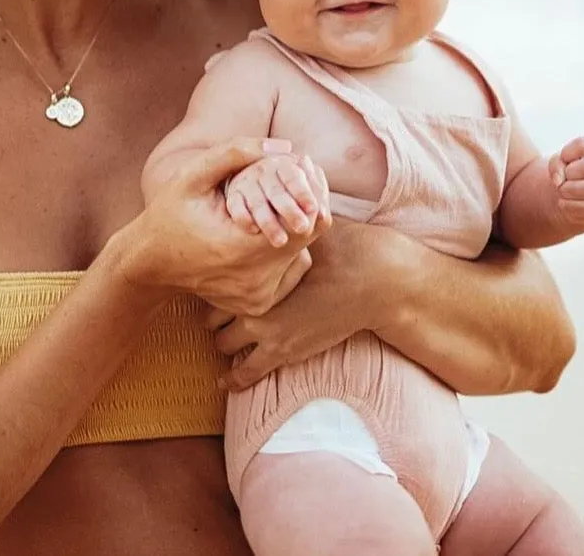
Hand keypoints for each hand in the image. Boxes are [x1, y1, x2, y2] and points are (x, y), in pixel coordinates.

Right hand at [126, 138, 330, 316]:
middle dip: (306, 205)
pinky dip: (283, 249)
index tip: (302, 169)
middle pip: (308, 237)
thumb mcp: (193, 175)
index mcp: (244, 248)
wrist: (149, 263)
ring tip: (279, 202)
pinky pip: (287, 273)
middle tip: (296, 182)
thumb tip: (285, 147)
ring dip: (294, 226)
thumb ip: (235, 153)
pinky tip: (266, 230)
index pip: (308, 220)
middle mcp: (256, 279)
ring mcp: (257, 297)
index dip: (311, 190)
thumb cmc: (169, 213)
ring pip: (301, 255)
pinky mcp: (256, 303)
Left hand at [207, 221, 409, 389]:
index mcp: (255, 269)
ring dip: (222, 339)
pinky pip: (246, 373)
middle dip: (212, 309)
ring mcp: (266, 330)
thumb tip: (261, 201)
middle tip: (214, 305)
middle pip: (212, 311)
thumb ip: (279, 221)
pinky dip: (233, 379)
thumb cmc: (340, 248)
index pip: (218, 277)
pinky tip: (223, 383)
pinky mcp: (283, 353)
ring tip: (223, 334)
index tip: (213, 276)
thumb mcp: (303, 229)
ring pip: (223, 342)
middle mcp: (254, 300)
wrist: (372, 282)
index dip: (214, 278)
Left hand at [548, 136, 583, 231]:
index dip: (566, 152)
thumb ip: (556, 164)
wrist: (570, 194)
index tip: (564, 159)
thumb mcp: (558, 161)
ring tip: (563, 189)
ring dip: (564, 190)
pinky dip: (565, 203)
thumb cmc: (566, 171)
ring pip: (583, 189)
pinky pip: (579, 206)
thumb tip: (559, 182)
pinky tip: (566, 200)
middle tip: (565, 176)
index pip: (582, 145)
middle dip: (569, 173)